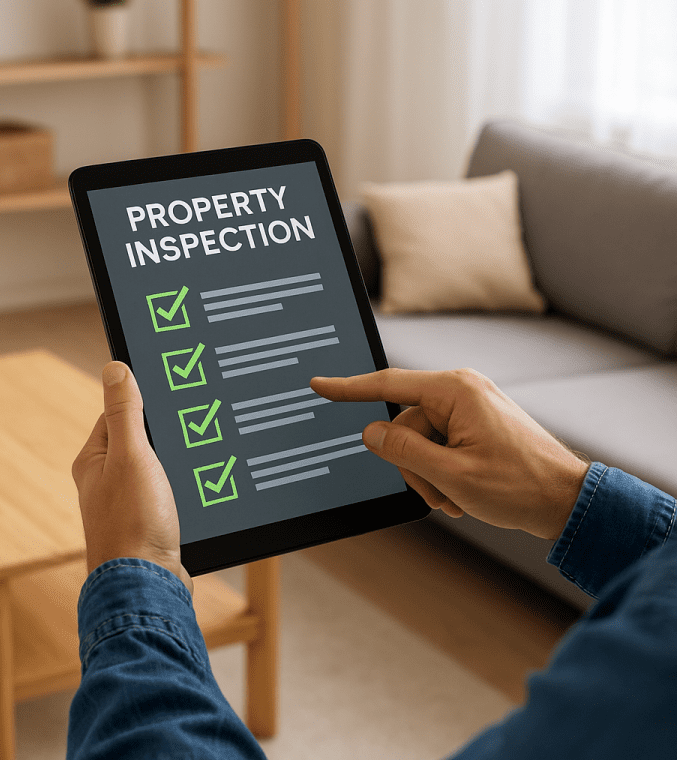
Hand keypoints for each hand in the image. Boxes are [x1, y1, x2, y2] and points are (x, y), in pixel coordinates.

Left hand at [72, 361, 192, 591]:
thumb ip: (125, 411)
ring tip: (195, 460)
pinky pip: (169, 489)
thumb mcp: (131, 455)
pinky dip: (183, 484)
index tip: (173, 395)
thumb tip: (114, 368)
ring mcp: (128, 501)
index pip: (119, 412)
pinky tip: (197, 485)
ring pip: (159, 465)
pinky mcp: (149, 520)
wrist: (149, 585)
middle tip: (191, 428)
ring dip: (177, 461)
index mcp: (94, 459)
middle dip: (165, 433)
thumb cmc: (133, 522)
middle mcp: (106, 479)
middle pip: (141, 438)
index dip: (145, 401)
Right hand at [311, 368, 589, 540]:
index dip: (348, 388)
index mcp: (456, 391)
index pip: (388, 384)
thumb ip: (404, 451)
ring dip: (430, 476)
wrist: (566, 501)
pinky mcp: (473, 424)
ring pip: (419, 442)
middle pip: (404, 426)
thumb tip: (372, 433)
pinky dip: (443, 473)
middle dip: (414, 466)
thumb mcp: (452, 475)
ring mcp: (468, 408)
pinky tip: (465, 491)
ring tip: (459, 497)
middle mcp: (461, 391)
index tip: (319, 384)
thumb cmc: (521, 486)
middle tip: (442, 493)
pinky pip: (438, 446)